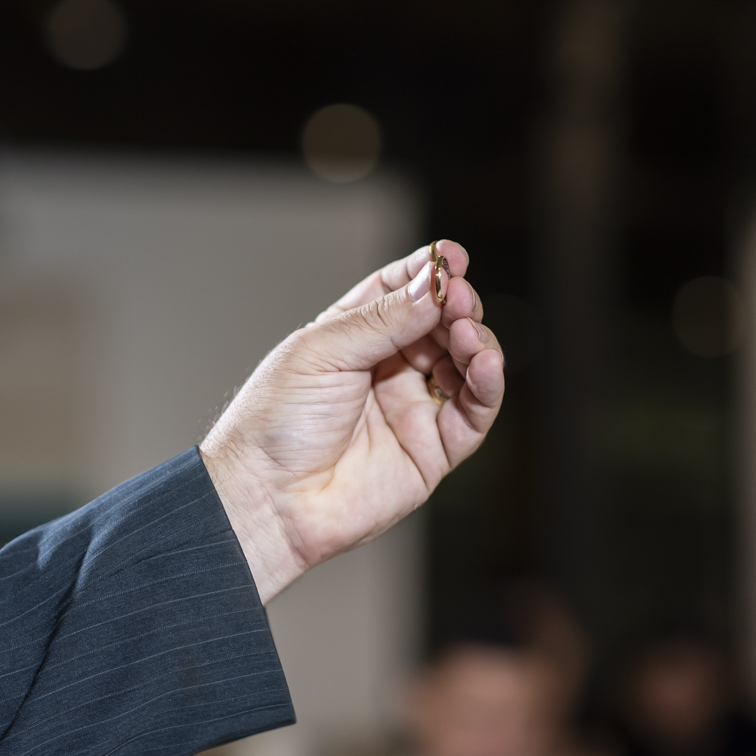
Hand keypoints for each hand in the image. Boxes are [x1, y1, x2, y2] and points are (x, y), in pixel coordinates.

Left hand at [200, 240, 504, 602]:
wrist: (267, 498)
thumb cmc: (275, 424)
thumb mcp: (322, 352)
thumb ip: (383, 320)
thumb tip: (435, 285)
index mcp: (351, 337)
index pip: (400, 291)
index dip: (428, 273)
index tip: (450, 257)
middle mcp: (386, 369)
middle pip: (441, 324)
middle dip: (456, 306)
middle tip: (457, 299)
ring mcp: (412, 409)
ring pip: (465, 364)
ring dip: (475, 341)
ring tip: (467, 334)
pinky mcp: (433, 450)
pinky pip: (473, 413)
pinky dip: (487, 385)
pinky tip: (484, 362)